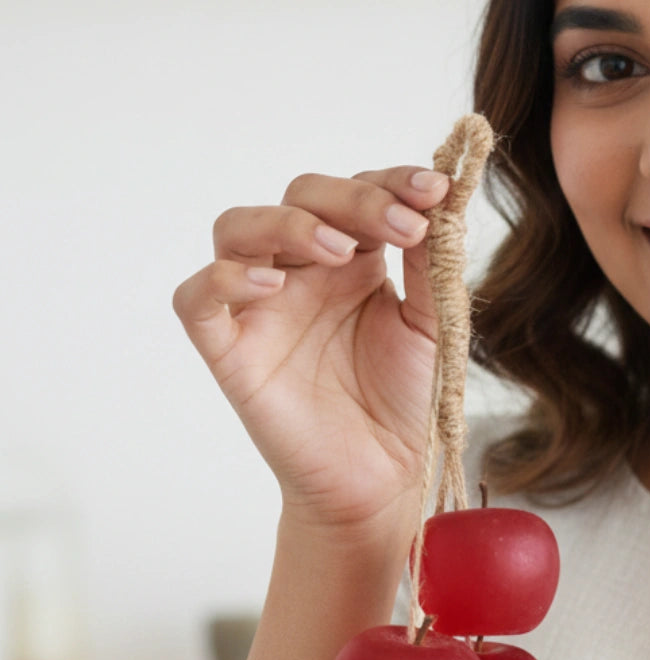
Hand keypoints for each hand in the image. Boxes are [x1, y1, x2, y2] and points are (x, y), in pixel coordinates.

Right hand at [173, 167, 449, 531]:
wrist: (383, 478)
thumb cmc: (404, 400)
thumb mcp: (432, 325)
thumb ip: (432, 266)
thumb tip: (442, 202)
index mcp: (353, 260)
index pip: (357, 193)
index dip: (392, 182)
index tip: (436, 190)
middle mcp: (302, 272)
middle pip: (300, 197)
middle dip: (354, 200)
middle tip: (404, 225)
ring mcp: (261, 307)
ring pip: (238, 229)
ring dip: (288, 225)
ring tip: (342, 250)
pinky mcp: (230, 351)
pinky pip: (197, 300)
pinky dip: (224, 280)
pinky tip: (274, 285)